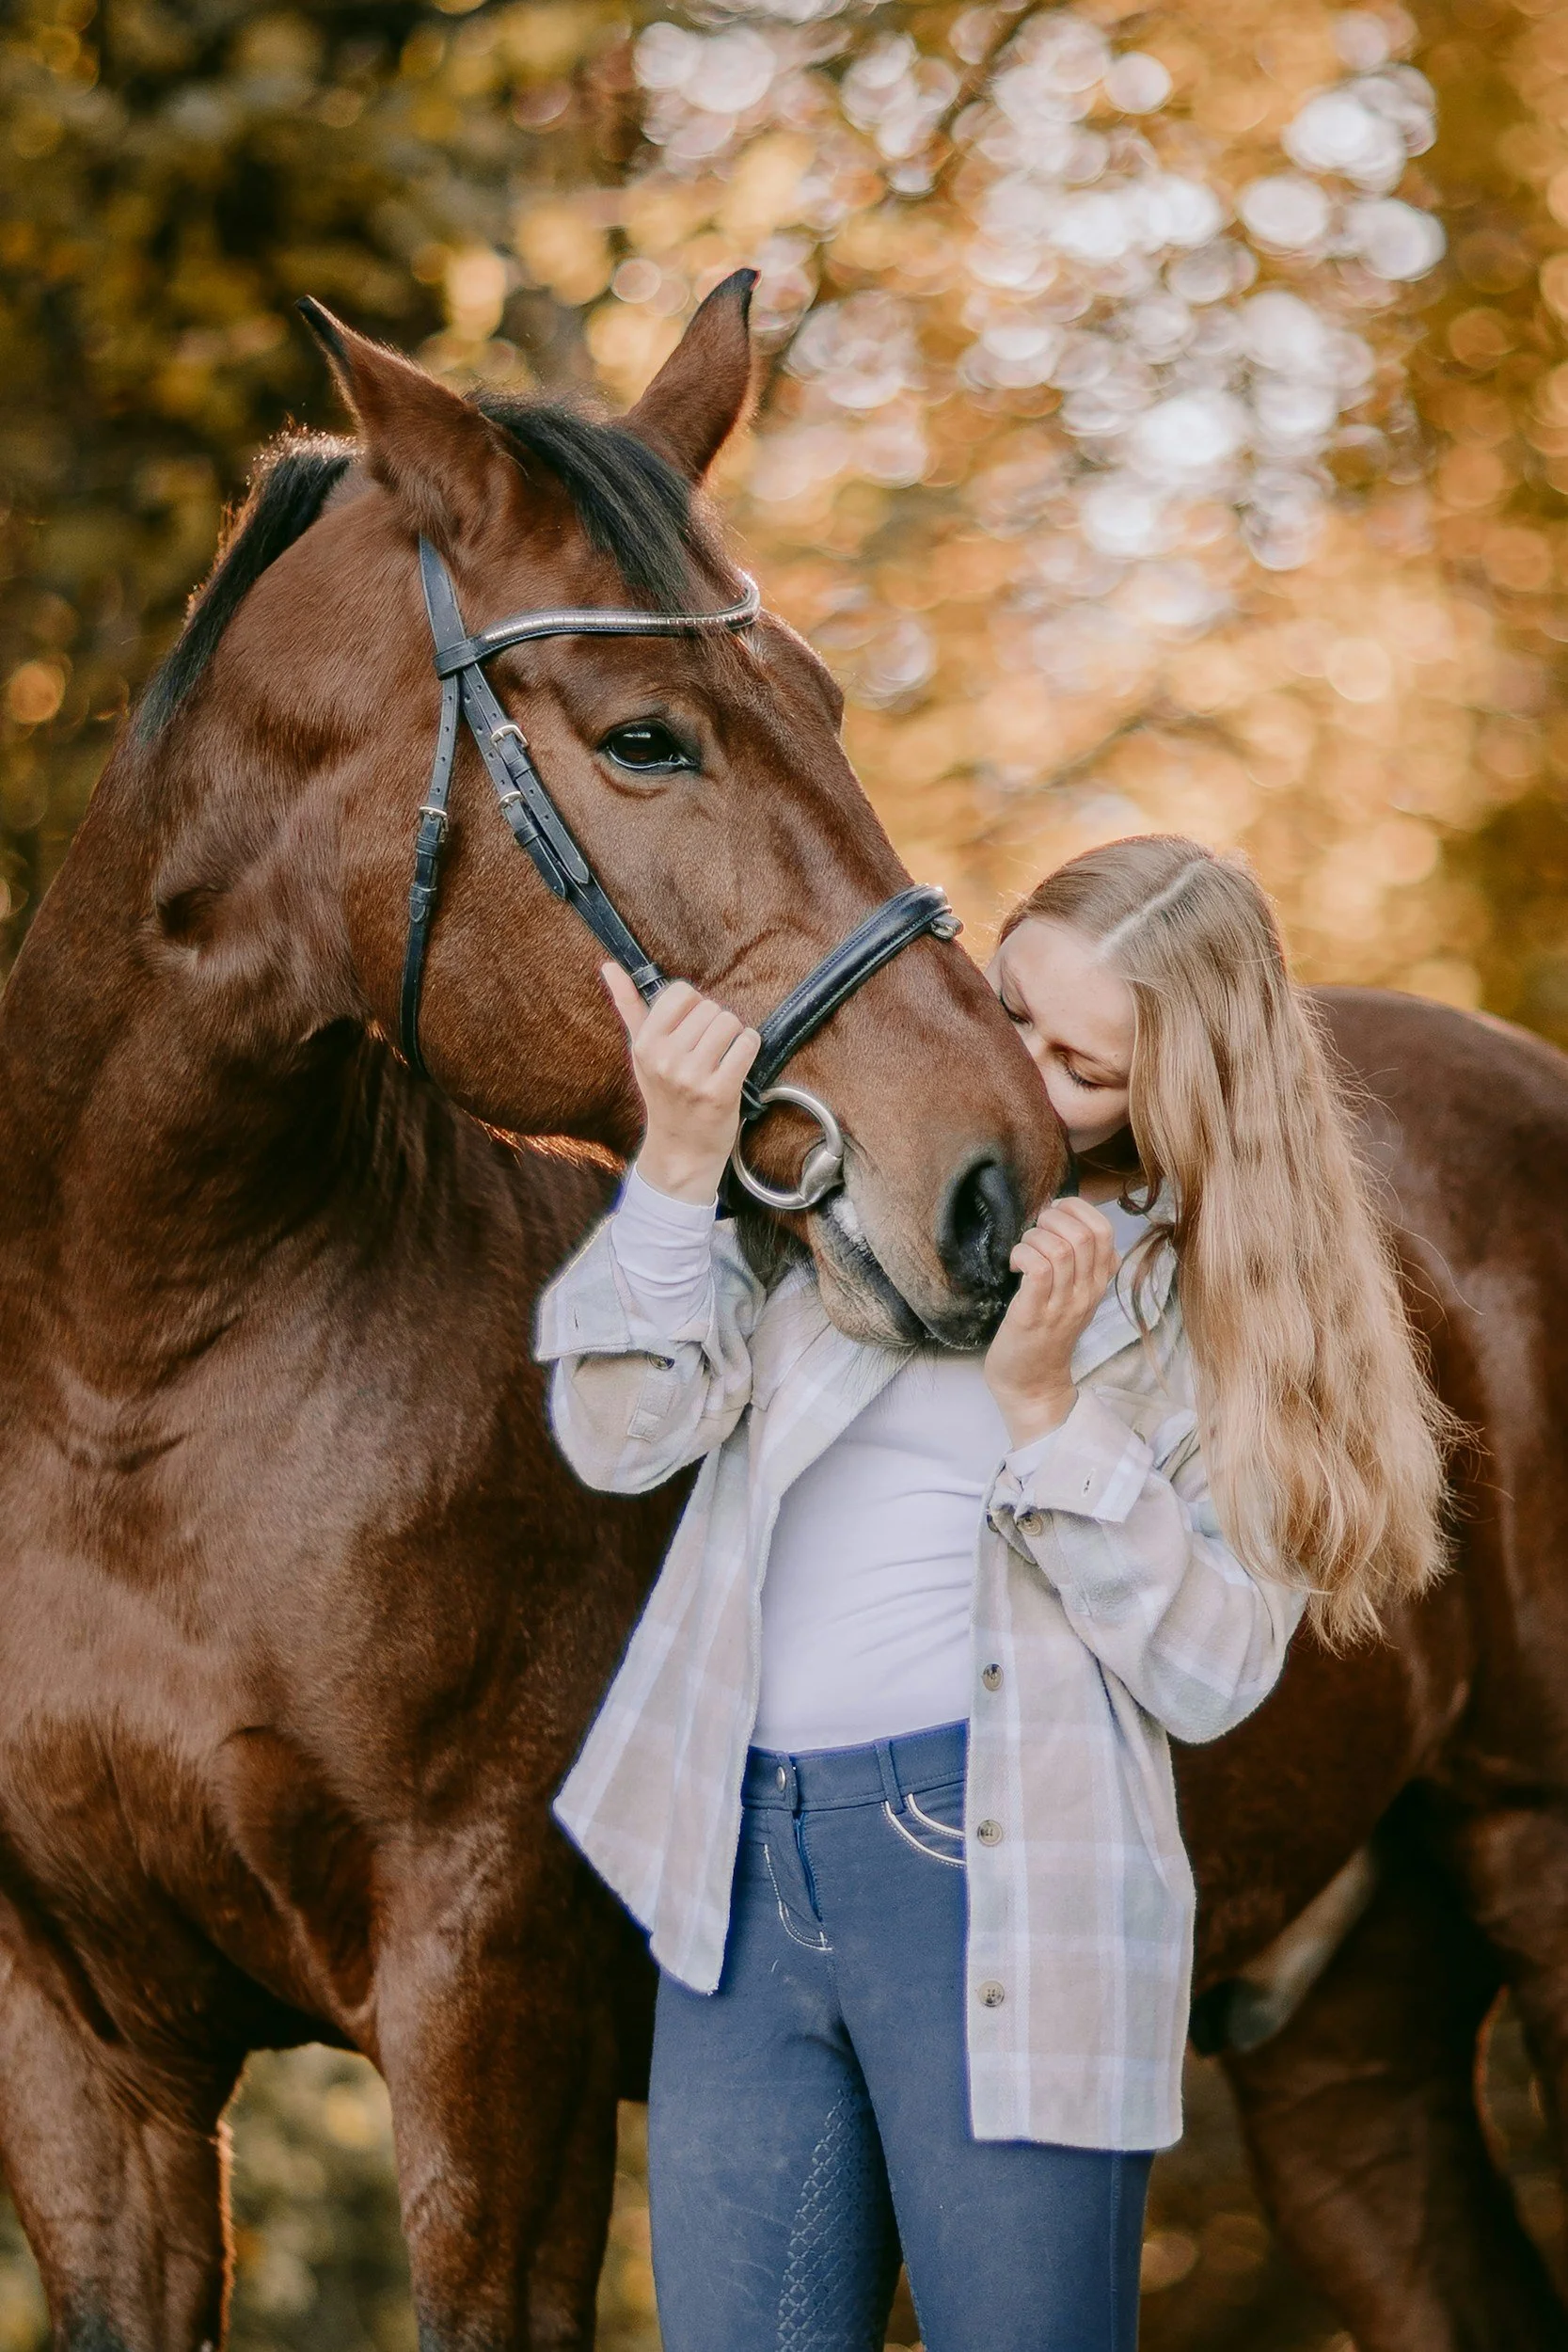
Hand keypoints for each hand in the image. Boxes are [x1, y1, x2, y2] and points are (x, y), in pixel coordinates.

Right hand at [603, 963, 760, 1204]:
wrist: (681, 1149)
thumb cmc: (664, 1093)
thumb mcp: (641, 1051)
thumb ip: (628, 1006)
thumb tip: (609, 966)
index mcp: (645, 1044)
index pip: (681, 992)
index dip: (694, 1006)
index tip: (691, 1028)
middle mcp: (665, 1059)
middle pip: (711, 1007)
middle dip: (716, 1023)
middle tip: (708, 1051)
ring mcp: (692, 1077)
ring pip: (731, 1022)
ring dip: (735, 1035)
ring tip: (722, 1057)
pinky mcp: (719, 1091)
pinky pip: (747, 1044)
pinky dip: (749, 1047)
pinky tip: (737, 1062)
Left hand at [984, 1200, 1117, 1446]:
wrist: (1032, 1385)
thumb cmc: (1046, 1335)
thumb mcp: (1074, 1296)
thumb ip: (1079, 1263)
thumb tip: (1065, 1216)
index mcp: (1098, 1284)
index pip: (1105, 1231)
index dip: (1077, 1209)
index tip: (1054, 1212)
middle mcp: (1086, 1292)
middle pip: (1085, 1235)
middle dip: (1054, 1218)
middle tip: (1035, 1231)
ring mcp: (1062, 1305)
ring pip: (1060, 1248)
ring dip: (1034, 1238)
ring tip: (1023, 1251)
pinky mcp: (1034, 1315)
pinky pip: (1038, 1269)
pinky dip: (1022, 1255)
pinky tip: (1014, 1266)